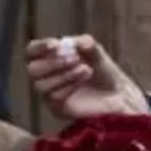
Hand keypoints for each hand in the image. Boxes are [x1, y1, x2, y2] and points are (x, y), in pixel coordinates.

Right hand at [23, 34, 150, 120]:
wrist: (119, 95)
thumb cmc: (105, 72)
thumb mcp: (96, 52)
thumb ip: (85, 44)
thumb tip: (71, 42)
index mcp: (50, 58)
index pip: (31, 52)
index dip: (39, 47)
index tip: (55, 45)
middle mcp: (46, 76)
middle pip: (32, 70)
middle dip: (53, 62)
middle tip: (75, 58)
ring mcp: (50, 94)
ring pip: (41, 85)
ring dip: (64, 74)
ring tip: (87, 69)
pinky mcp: (57, 108)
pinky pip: (53, 97)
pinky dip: (69, 86)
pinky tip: (84, 80)